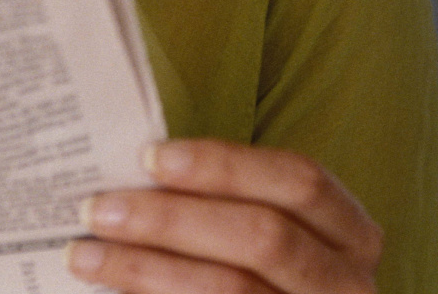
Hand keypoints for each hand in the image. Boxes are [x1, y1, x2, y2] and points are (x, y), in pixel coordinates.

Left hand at [70, 139, 381, 293]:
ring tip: (85, 254)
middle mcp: (348, 283)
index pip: (298, 180)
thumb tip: (140, 173)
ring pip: (231, 290)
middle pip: (263, 235)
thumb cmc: (270, 282)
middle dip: (173, 218)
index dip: (226, 165)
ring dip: (147, 268)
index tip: (151, 157)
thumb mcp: (279, 241)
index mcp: (352, 235)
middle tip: (100, 208)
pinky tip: (114, 291)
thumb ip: (230, 208)